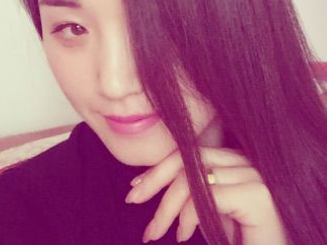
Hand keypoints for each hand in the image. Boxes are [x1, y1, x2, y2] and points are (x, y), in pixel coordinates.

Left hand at [124, 147, 287, 243]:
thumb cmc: (245, 239)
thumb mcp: (212, 211)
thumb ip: (192, 192)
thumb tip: (152, 183)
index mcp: (236, 160)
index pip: (190, 153)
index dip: (161, 167)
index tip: (137, 184)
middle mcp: (247, 161)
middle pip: (188, 159)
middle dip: (155, 178)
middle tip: (132, 198)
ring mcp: (254, 176)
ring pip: (193, 177)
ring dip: (167, 207)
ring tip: (154, 232)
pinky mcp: (257, 195)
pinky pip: (207, 196)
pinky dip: (188, 215)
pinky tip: (184, 235)